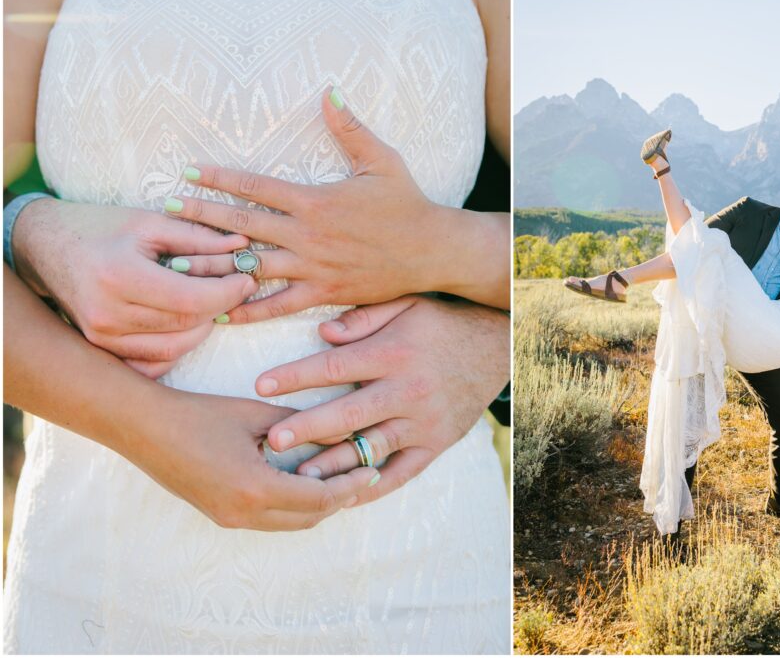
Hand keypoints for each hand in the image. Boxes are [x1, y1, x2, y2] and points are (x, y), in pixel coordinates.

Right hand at [12, 198, 256, 377]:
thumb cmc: (99, 227)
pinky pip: (152, 363)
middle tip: (237, 288)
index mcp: (120, 276)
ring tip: (212, 302)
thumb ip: (198, 237)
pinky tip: (187, 324)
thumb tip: (243, 244)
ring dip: (203, 327)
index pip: (191, 300)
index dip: (227, 293)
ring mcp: (101, 337)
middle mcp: (107, 313)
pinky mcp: (101, 348)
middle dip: (220, 307)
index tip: (248, 279)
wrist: (45, 245)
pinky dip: (177, 347)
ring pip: (174, 347)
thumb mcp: (149, 222)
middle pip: (186, 324)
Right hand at [126, 390, 379, 530]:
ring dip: (317, 505)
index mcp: (255, 488)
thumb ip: (302, 425)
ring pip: (289, 523)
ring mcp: (228, 518)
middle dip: (340, 499)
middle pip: (309, 518)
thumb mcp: (257, 415)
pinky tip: (304, 480)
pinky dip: (294, 506)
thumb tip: (344, 431)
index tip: (372, 470)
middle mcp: (243, 513)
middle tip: (363, 475)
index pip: (319, 499)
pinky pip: (269, 519)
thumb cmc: (198, 414)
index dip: (350, 486)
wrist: (142, 427)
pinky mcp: (220, 514)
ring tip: (340, 478)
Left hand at [164, 86, 508, 321]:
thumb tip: (329, 89)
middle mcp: (308, 236)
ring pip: (252, 267)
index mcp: (316, 201)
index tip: (188, 172)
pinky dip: (247, 309)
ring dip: (214, 264)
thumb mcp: (382, 160)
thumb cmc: (408, 203)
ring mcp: (313, 268)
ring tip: (178, 264)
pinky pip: (278, 305)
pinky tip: (219, 311)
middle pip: (243, 226)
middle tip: (166, 213)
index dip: (219, 177)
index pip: (257, 186)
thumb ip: (350, 127)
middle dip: (202, 217)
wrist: (433, 251)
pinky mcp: (323, 294)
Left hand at [255, 295, 508, 504]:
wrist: (497, 347)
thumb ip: (364, 317)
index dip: (296, 376)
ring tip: (299, 476)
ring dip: (334, 464)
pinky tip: (344, 496)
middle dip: (307, 428)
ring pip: (372, 448)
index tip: (261, 385)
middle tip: (272, 441)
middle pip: (348, 414)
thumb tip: (323, 335)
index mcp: (394, 354)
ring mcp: (423, 422)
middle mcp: (407, 390)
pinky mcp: (436, 444)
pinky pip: (402, 472)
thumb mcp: (407, 304)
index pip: (335, 367)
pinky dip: (373, 487)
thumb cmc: (442, 322)